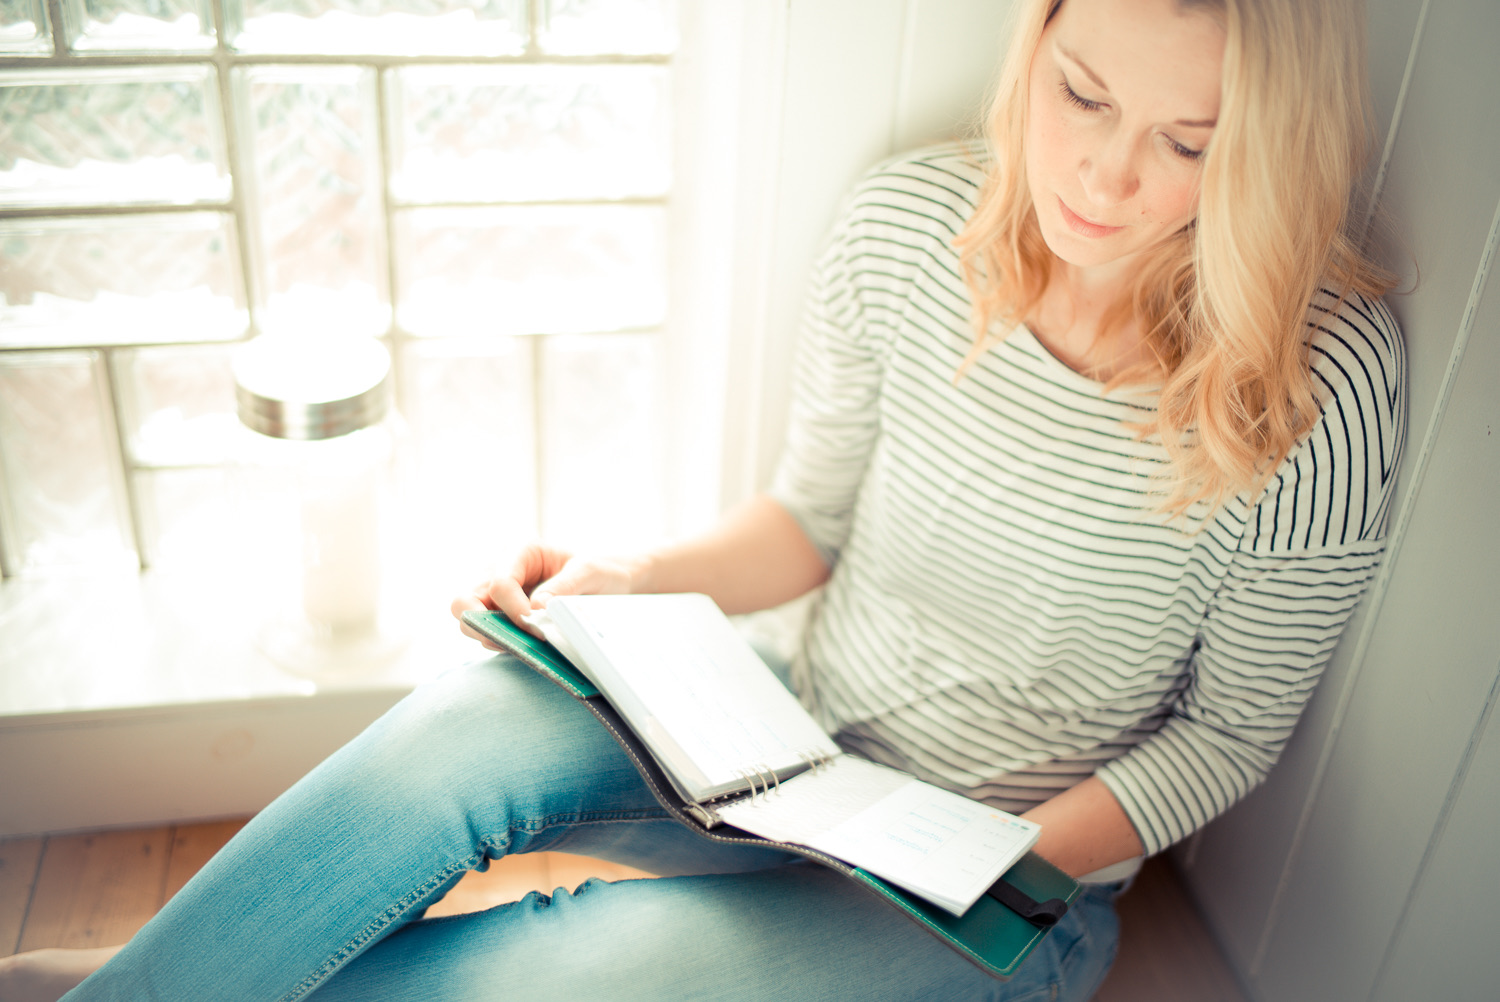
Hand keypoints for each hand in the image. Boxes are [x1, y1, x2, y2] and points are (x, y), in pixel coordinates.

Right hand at [451, 542, 646, 645]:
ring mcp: (500, 599)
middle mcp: (502, 573)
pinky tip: (526, 649)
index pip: (499, 583)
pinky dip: (502, 645)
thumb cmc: (601, 570)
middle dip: (479, 623)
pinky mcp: (506, 620)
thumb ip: (564, 587)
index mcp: (521, 552)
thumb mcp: (590, 572)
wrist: (611, 582)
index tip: (536, 626)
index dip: (513, 608)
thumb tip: (536, 610)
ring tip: (521, 647)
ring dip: (490, 637)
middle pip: (464, 601)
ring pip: (470, 622)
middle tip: (506, 639)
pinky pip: (490, 635)